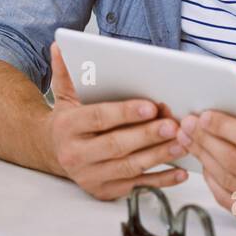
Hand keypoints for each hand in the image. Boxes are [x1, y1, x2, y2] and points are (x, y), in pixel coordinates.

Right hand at [48, 41, 187, 200]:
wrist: (52, 153)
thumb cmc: (68, 121)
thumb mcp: (64, 95)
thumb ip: (67, 71)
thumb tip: (61, 44)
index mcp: (67, 127)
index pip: (99, 118)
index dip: (126, 112)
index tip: (151, 106)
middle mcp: (76, 155)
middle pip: (117, 145)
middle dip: (148, 135)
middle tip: (174, 125)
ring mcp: (90, 176)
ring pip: (130, 167)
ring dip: (159, 156)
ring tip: (183, 143)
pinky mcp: (104, 191)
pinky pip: (137, 186)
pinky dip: (161, 181)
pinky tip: (180, 171)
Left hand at [177, 95, 235, 232]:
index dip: (224, 126)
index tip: (204, 116)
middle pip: (235, 161)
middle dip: (207, 141)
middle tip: (189, 125)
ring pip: (229, 182)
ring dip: (205, 159)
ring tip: (192, 141)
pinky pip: (229, 201)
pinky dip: (212, 181)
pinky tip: (206, 163)